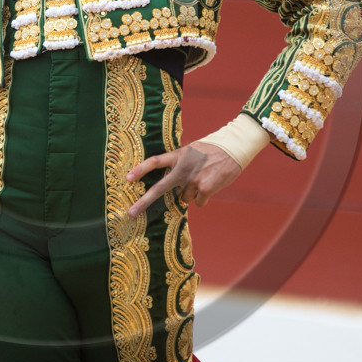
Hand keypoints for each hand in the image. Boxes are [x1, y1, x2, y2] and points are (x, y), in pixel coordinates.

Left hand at [125, 142, 242, 215]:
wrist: (234, 148)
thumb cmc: (212, 150)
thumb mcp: (192, 151)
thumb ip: (179, 164)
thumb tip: (174, 187)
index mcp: (178, 156)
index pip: (155, 162)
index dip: (140, 170)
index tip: (127, 179)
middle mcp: (183, 168)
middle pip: (159, 188)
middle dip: (143, 202)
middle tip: (130, 213)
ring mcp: (193, 179)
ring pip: (184, 198)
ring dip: (191, 194)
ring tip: (203, 179)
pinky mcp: (205, 188)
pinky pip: (198, 202)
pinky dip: (204, 198)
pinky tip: (211, 185)